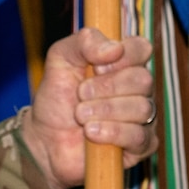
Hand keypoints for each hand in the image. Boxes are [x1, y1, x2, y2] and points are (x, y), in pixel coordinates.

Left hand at [21, 28, 155, 188]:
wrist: (45, 139)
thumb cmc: (56, 98)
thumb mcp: (61, 59)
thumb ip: (84, 41)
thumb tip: (115, 48)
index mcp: (125, 63)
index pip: (142, 48)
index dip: (122, 56)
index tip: (96, 66)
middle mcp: (139, 89)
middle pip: (143, 79)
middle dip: (106, 87)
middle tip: (80, 94)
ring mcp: (143, 118)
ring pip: (141, 108)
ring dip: (104, 110)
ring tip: (80, 116)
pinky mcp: (141, 146)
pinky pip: (139, 137)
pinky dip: (112, 132)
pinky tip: (91, 133)